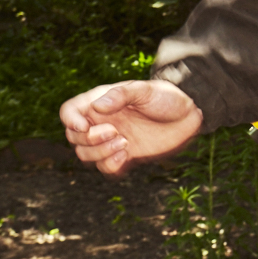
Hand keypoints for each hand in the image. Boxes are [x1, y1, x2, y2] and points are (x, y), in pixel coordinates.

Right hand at [60, 79, 202, 175]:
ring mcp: (111, 140)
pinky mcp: (123, 156)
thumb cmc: (165, 97)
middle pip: (74, 137)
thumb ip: (121, 95)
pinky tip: (127, 154)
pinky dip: (110, 164)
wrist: (188, 116)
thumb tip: (97, 106)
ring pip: (86, 155)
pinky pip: (105, 167)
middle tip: (115, 131)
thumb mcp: (145, 90)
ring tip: (125, 142)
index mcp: (100, 102)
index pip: (69, 111)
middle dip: (89, 139)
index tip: (84, 126)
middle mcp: (101, 122)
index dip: (70, 120)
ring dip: (100, 153)